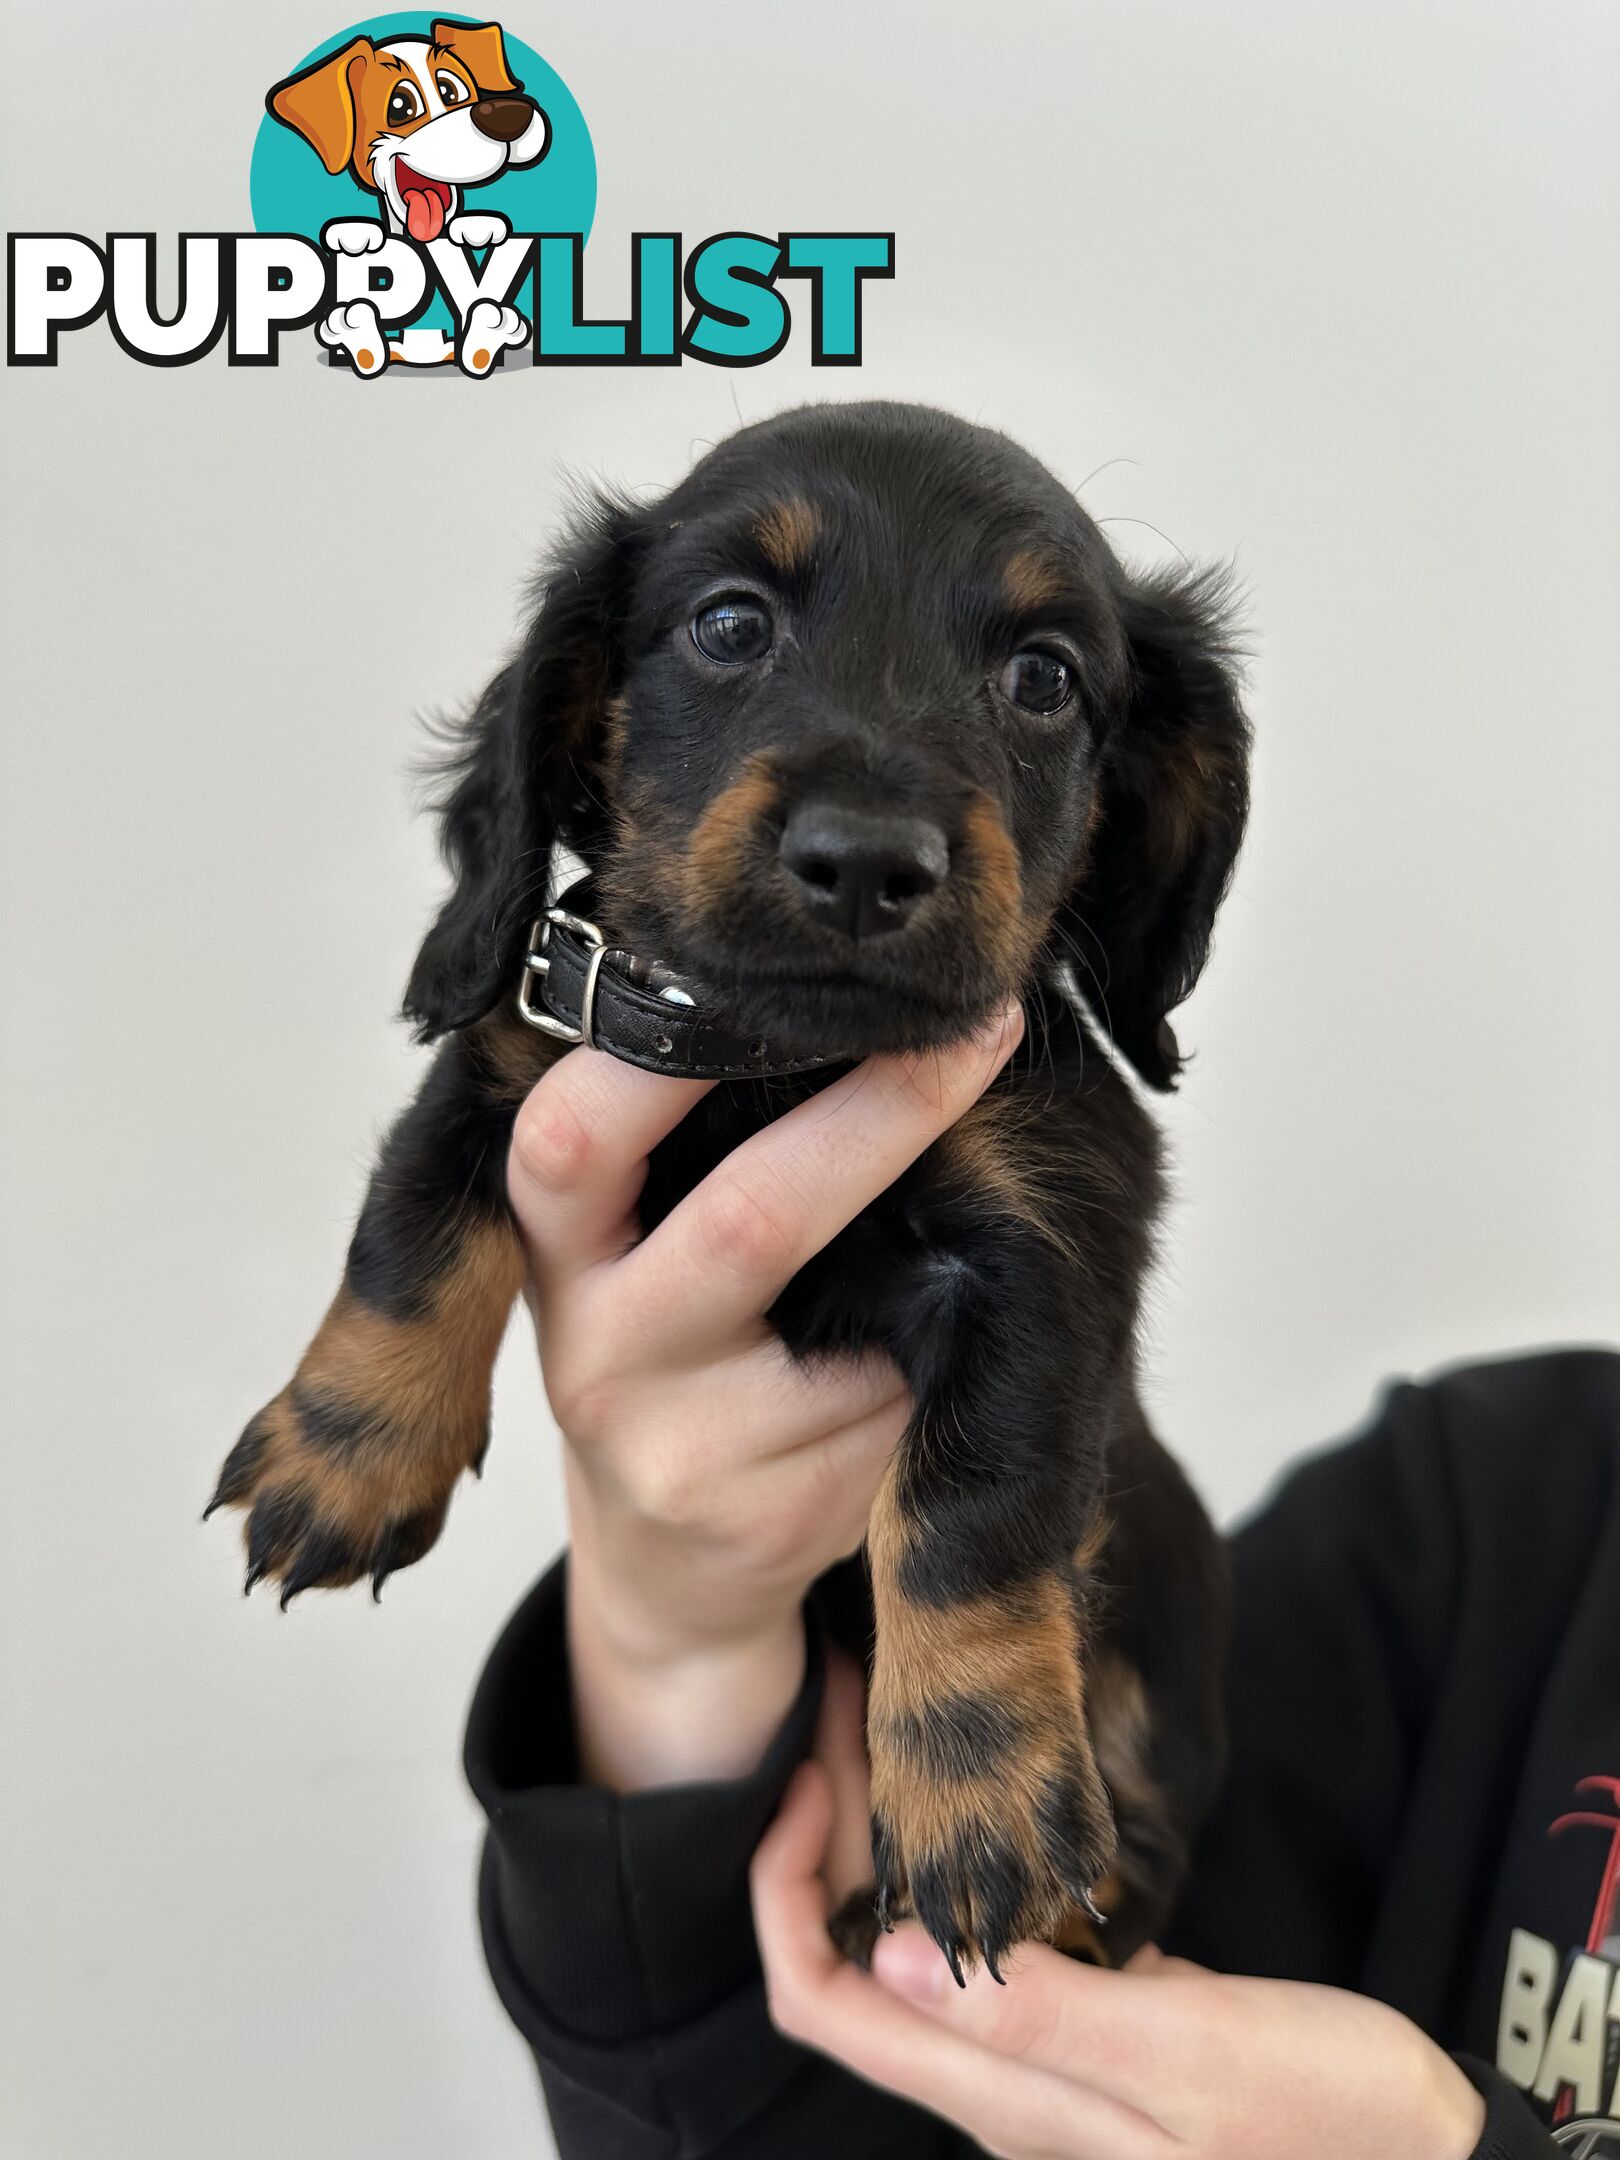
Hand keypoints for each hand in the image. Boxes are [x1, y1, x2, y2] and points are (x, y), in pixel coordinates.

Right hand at [507, 1007, 1022, 1789]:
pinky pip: (900, 1412)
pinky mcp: (770, 1523)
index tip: (791, 975)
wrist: (664, 1562)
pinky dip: (944, 1361)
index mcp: (556, 1250)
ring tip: (974, 1224)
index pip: (575, 1134)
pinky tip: (951, 1345)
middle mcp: (598, 1352)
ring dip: (939, 1266)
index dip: (677, 1053)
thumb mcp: (623, 1244)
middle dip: (884, 1114)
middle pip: (751, 1220)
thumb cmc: (666, 1350)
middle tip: (980, 1031)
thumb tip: (846, 1004)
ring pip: (860, 1326)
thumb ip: (684, 1143)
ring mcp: (681, 1450)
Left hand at [753, 1717, 1486, 2159]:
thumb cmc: (1322, 2113)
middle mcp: (1002, 2086)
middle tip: (852, 1709)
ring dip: (887, 1844)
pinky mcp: (1095, 2029)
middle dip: (827, 1836)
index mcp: (1004, 2099)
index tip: (808, 1776)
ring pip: (911, 1949)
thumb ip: (1042, 2015)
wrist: (1424, 2158)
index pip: (823, 2001)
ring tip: (896, 1728)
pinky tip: (988, 1801)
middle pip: (851, 1963)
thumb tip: (888, 1954)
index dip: (782, 1891)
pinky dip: (961, 1868)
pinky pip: (985, 1949)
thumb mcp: (1185, 2054)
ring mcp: (1047, 2058)